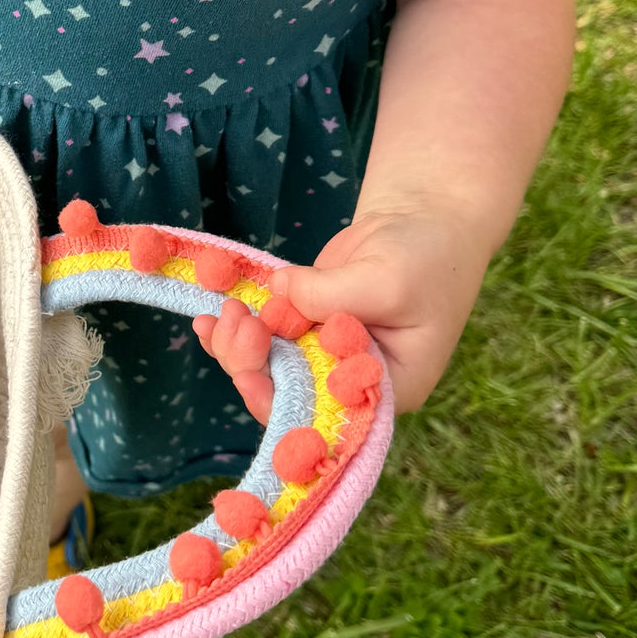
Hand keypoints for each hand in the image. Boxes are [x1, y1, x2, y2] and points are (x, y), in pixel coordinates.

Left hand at [196, 206, 493, 420]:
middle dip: (251, 366)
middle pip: (287, 394)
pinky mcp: (303, 323)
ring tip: (224, 314)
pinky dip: (234, 331)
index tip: (252, 374)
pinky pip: (263, 337)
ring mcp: (322, 353)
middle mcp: (348, 381)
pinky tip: (210, 319)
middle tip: (239, 325)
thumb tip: (278, 294)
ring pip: (267, 367)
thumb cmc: (426, 259)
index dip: (283, 403)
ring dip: (237, 347)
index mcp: (384, 390)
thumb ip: (332, 296)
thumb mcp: (387, 280)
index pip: (326, 416)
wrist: (423, 221)